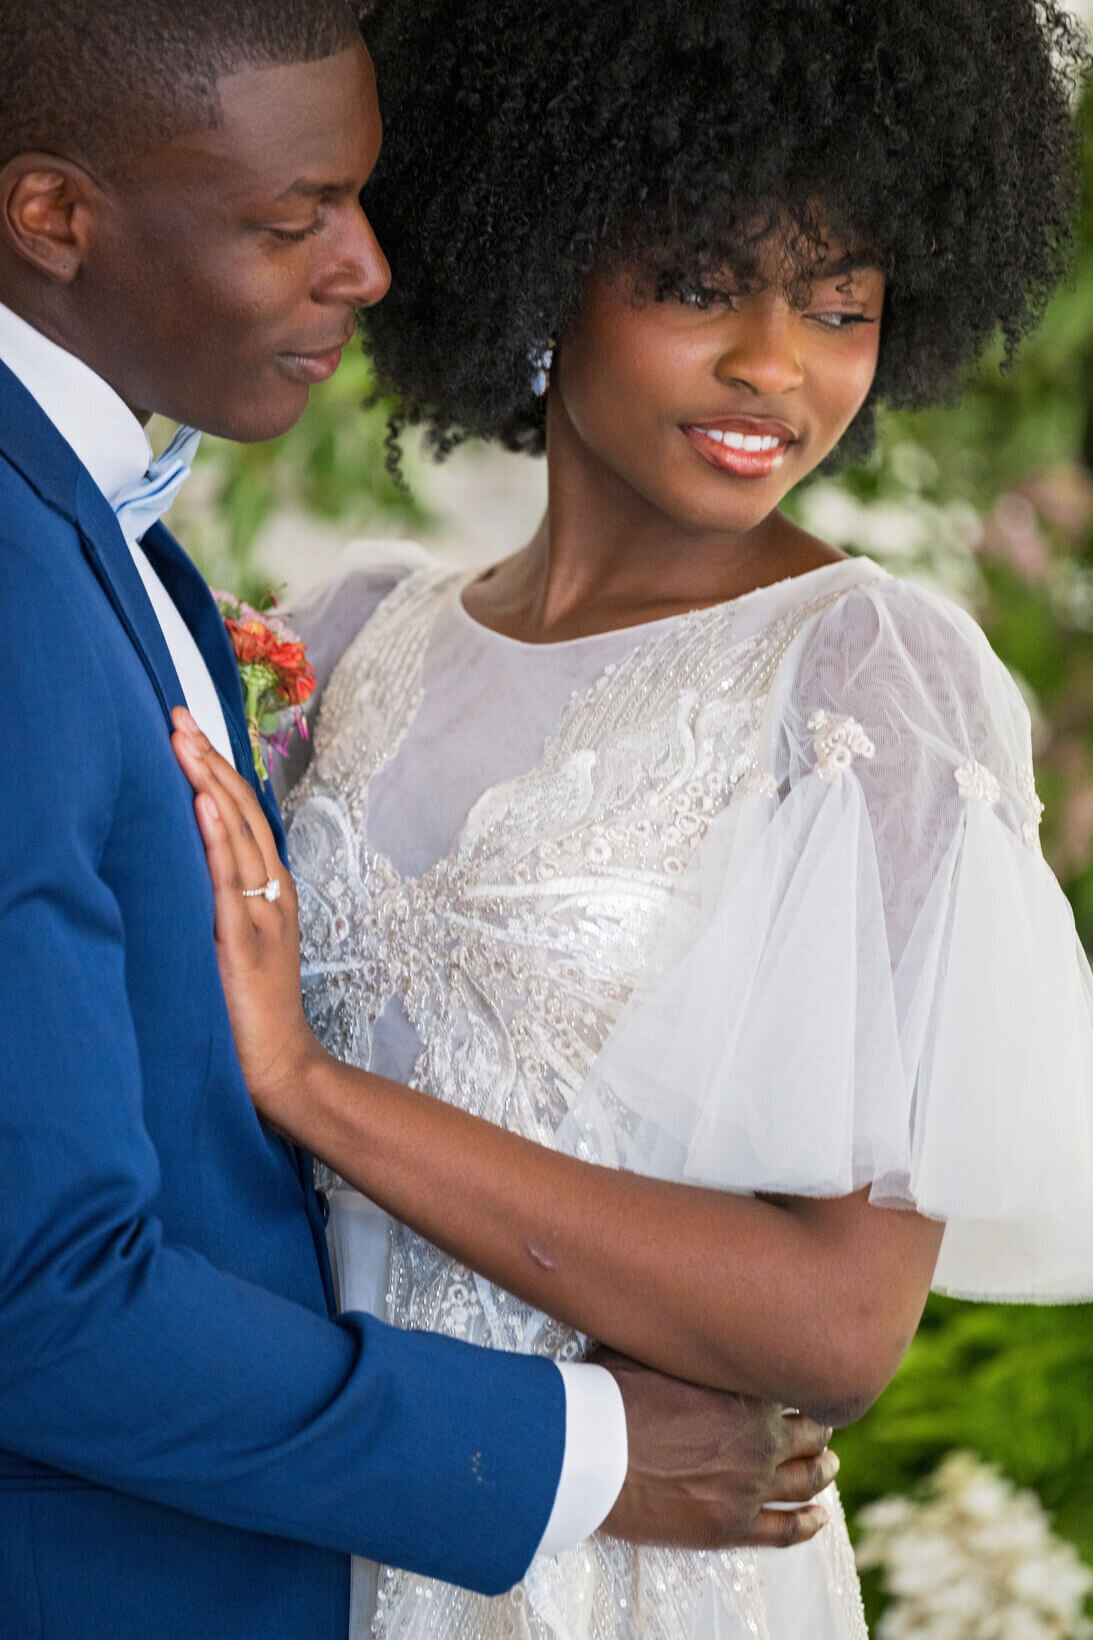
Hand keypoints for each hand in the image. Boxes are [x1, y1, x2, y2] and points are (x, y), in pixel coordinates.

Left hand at [171, 708, 321, 1125]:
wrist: (284, 1067)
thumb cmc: (254, 1013)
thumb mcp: (239, 944)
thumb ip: (223, 904)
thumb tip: (191, 864)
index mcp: (270, 890)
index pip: (242, 814)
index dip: (217, 769)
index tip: (188, 730)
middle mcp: (271, 893)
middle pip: (242, 811)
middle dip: (209, 760)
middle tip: (178, 715)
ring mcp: (262, 915)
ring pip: (238, 834)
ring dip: (210, 783)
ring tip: (185, 740)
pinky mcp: (246, 942)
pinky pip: (230, 880)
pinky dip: (219, 838)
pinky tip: (205, 802)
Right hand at [595, 1349, 835, 1549]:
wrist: (592, 1453)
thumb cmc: (613, 1393)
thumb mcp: (650, 1348)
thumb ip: (680, 1340)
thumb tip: (674, 1308)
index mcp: (747, 1391)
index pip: (792, 1387)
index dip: (797, 1385)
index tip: (797, 1382)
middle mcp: (761, 1438)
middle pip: (810, 1433)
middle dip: (819, 1429)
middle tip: (822, 1428)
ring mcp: (749, 1486)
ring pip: (806, 1479)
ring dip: (822, 1470)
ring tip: (829, 1465)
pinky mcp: (731, 1527)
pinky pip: (785, 1530)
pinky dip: (807, 1523)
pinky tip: (818, 1517)